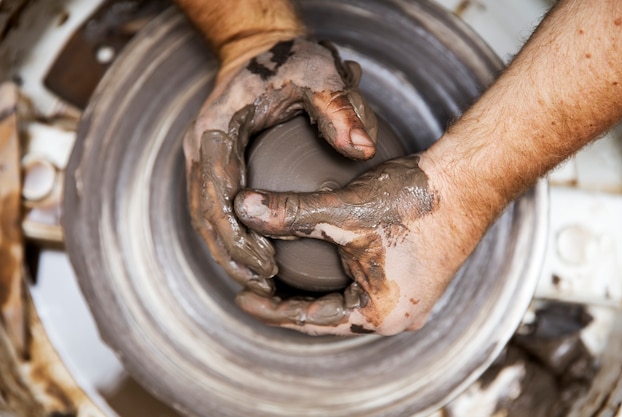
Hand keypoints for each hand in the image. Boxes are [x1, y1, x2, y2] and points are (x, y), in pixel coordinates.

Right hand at [184, 37, 377, 295]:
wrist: (259, 47)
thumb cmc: (289, 60)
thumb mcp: (319, 74)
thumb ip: (340, 109)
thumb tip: (362, 151)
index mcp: (217, 130)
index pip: (217, 195)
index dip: (239, 236)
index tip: (267, 264)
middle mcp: (201, 146)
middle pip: (204, 215)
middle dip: (230, 256)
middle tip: (265, 285)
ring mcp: (203, 155)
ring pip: (204, 216)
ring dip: (228, 252)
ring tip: (260, 281)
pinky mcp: (214, 161)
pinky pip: (214, 207)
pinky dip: (230, 235)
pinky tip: (257, 254)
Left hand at [234, 154, 486, 335]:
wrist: (469, 180)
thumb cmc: (414, 201)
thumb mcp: (345, 210)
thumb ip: (291, 213)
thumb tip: (242, 208)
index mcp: (380, 314)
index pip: (310, 319)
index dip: (271, 309)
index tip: (243, 297)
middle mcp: (397, 314)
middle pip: (329, 317)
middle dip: (292, 303)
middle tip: (257, 289)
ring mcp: (410, 298)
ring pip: (348, 303)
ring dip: (316, 291)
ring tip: (283, 278)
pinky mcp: (416, 278)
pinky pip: (365, 287)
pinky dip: (338, 279)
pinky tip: (322, 262)